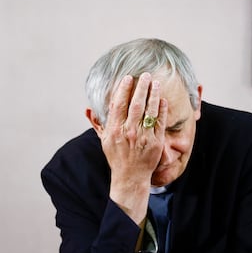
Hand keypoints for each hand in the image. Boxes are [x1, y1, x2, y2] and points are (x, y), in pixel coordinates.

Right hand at [100, 73, 167, 223]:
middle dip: (141, 88)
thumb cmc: (117, 157)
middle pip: (136, 105)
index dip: (124, 89)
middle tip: (146, 75)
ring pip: (150, 111)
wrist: (130, 177)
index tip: (128, 78)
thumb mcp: (104, 141)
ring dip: (154, 95)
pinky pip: (160, 123)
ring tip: (156, 83)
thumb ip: (98, 123)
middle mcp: (129, 132)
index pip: (119, 104)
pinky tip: (162, 100)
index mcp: (115, 130)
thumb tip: (87, 109)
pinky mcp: (156, 142)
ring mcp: (144, 137)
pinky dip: (161, 110)